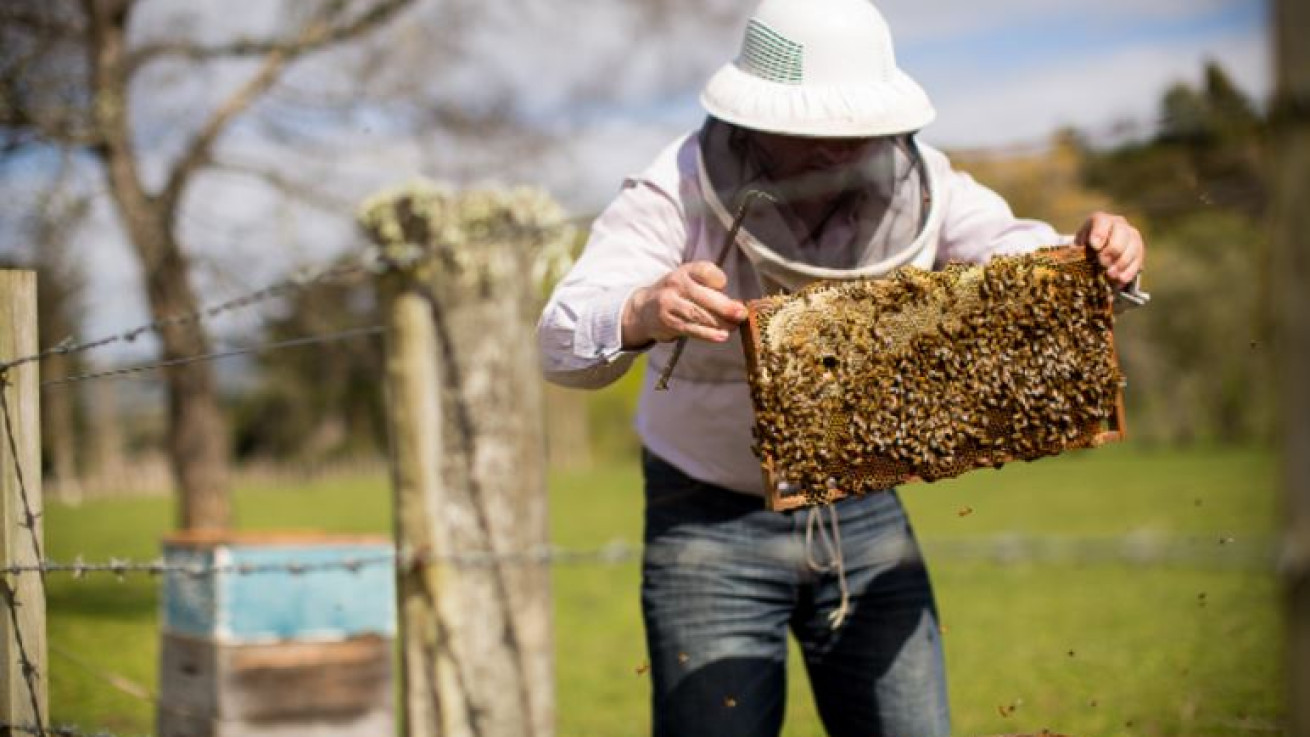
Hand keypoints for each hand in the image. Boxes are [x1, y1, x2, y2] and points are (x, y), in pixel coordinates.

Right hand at [621, 261, 747, 347]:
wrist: (644, 309)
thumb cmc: (677, 295)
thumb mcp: (691, 283)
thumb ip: (712, 292)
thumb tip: (737, 307)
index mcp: (686, 271)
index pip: (705, 271)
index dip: (718, 280)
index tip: (724, 287)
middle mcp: (676, 284)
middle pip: (704, 296)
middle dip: (726, 307)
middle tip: (741, 314)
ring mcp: (670, 303)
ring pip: (699, 314)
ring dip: (720, 322)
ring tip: (734, 327)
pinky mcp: (668, 322)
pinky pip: (691, 329)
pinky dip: (708, 334)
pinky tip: (721, 336)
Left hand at [1075, 212, 1144, 288]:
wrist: (1100, 248)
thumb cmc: (1086, 246)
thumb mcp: (1079, 245)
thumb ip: (1077, 248)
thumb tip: (1073, 255)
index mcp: (1101, 220)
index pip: (1102, 222)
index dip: (1100, 233)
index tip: (1095, 246)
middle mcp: (1119, 224)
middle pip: (1121, 234)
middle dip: (1112, 250)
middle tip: (1103, 263)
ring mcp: (1132, 236)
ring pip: (1133, 247)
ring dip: (1122, 263)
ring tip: (1111, 275)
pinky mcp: (1139, 249)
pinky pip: (1138, 259)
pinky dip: (1129, 271)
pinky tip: (1120, 280)